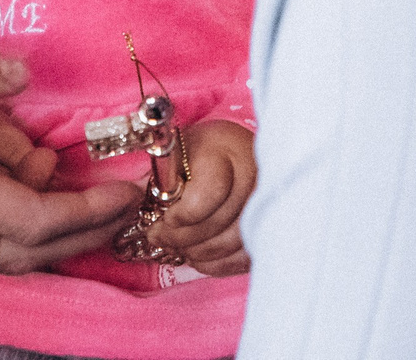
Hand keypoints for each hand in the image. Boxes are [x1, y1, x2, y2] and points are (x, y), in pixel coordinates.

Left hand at [149, 121, 255, 275]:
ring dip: (199, 253)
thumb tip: (140, 215)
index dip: (181, 217)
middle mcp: (253, 175)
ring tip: (179, 248)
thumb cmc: (201, 153)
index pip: (206, 196)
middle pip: (218, 224)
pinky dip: (218, 263)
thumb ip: (163, 181)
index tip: (163, 221)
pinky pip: (246, 256)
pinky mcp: (275, 225)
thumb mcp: (178, 153)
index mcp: (225, 151)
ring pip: (232, 244)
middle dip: (182, 239)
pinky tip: (200, 256)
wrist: (237, 151)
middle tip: (160, 239)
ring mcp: (268, 202)